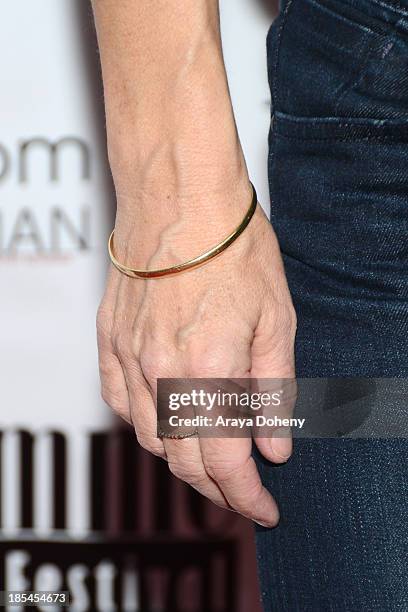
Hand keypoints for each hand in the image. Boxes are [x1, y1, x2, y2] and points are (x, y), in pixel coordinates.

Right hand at [97, 180, 296, 526]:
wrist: (180, 198)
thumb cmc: (231, 247)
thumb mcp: (277, 319)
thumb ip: (273, 390)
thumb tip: (274, 446)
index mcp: (208, 369)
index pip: (224, 461)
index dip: (246, 495)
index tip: (263, 509)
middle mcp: (160, 372)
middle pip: (183, 459)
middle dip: (216, 488)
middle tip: (241, 491)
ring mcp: (128, 357)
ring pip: (149, 439)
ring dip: (181, 460)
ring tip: (209, 460)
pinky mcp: (109, 340)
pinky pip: (120, 403)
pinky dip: (146, 426)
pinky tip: (165, 421)